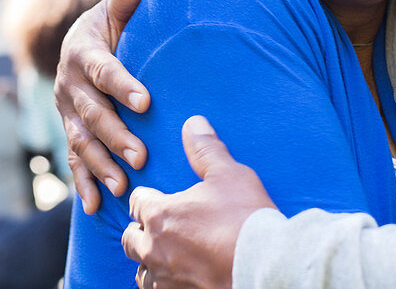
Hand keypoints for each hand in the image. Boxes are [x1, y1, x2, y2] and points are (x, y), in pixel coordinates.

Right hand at [55, 0, 149, 213]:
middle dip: (115, 135)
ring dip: (100, 164)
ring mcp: (66, 110)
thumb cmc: (110, 27)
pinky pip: (73, 159)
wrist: (82, 44)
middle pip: (92, 112)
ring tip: (122, 185)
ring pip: (81, 140)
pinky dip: (83, 183)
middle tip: (140, 155)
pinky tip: (95, 205)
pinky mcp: (70, 129)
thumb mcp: (116, 11)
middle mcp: (69, 84)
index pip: (103, 70)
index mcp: (83, 52)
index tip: (146, 102)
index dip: (122, 85)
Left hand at [122, 116, 276, 288]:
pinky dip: (164, 284)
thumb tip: (193, 123)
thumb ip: (206, 149)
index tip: (154, 198)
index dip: (145, 198)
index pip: (136, 201)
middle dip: (139, 231)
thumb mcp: (229, 175)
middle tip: (155, 228)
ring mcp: (165, 278)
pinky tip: (178, 278)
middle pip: (130, 239)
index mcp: (160, 214)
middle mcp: (154, 248)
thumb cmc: (246, 220)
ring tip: (164, 256)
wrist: (265, 268)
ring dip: (149, 262)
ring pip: (141, 271)